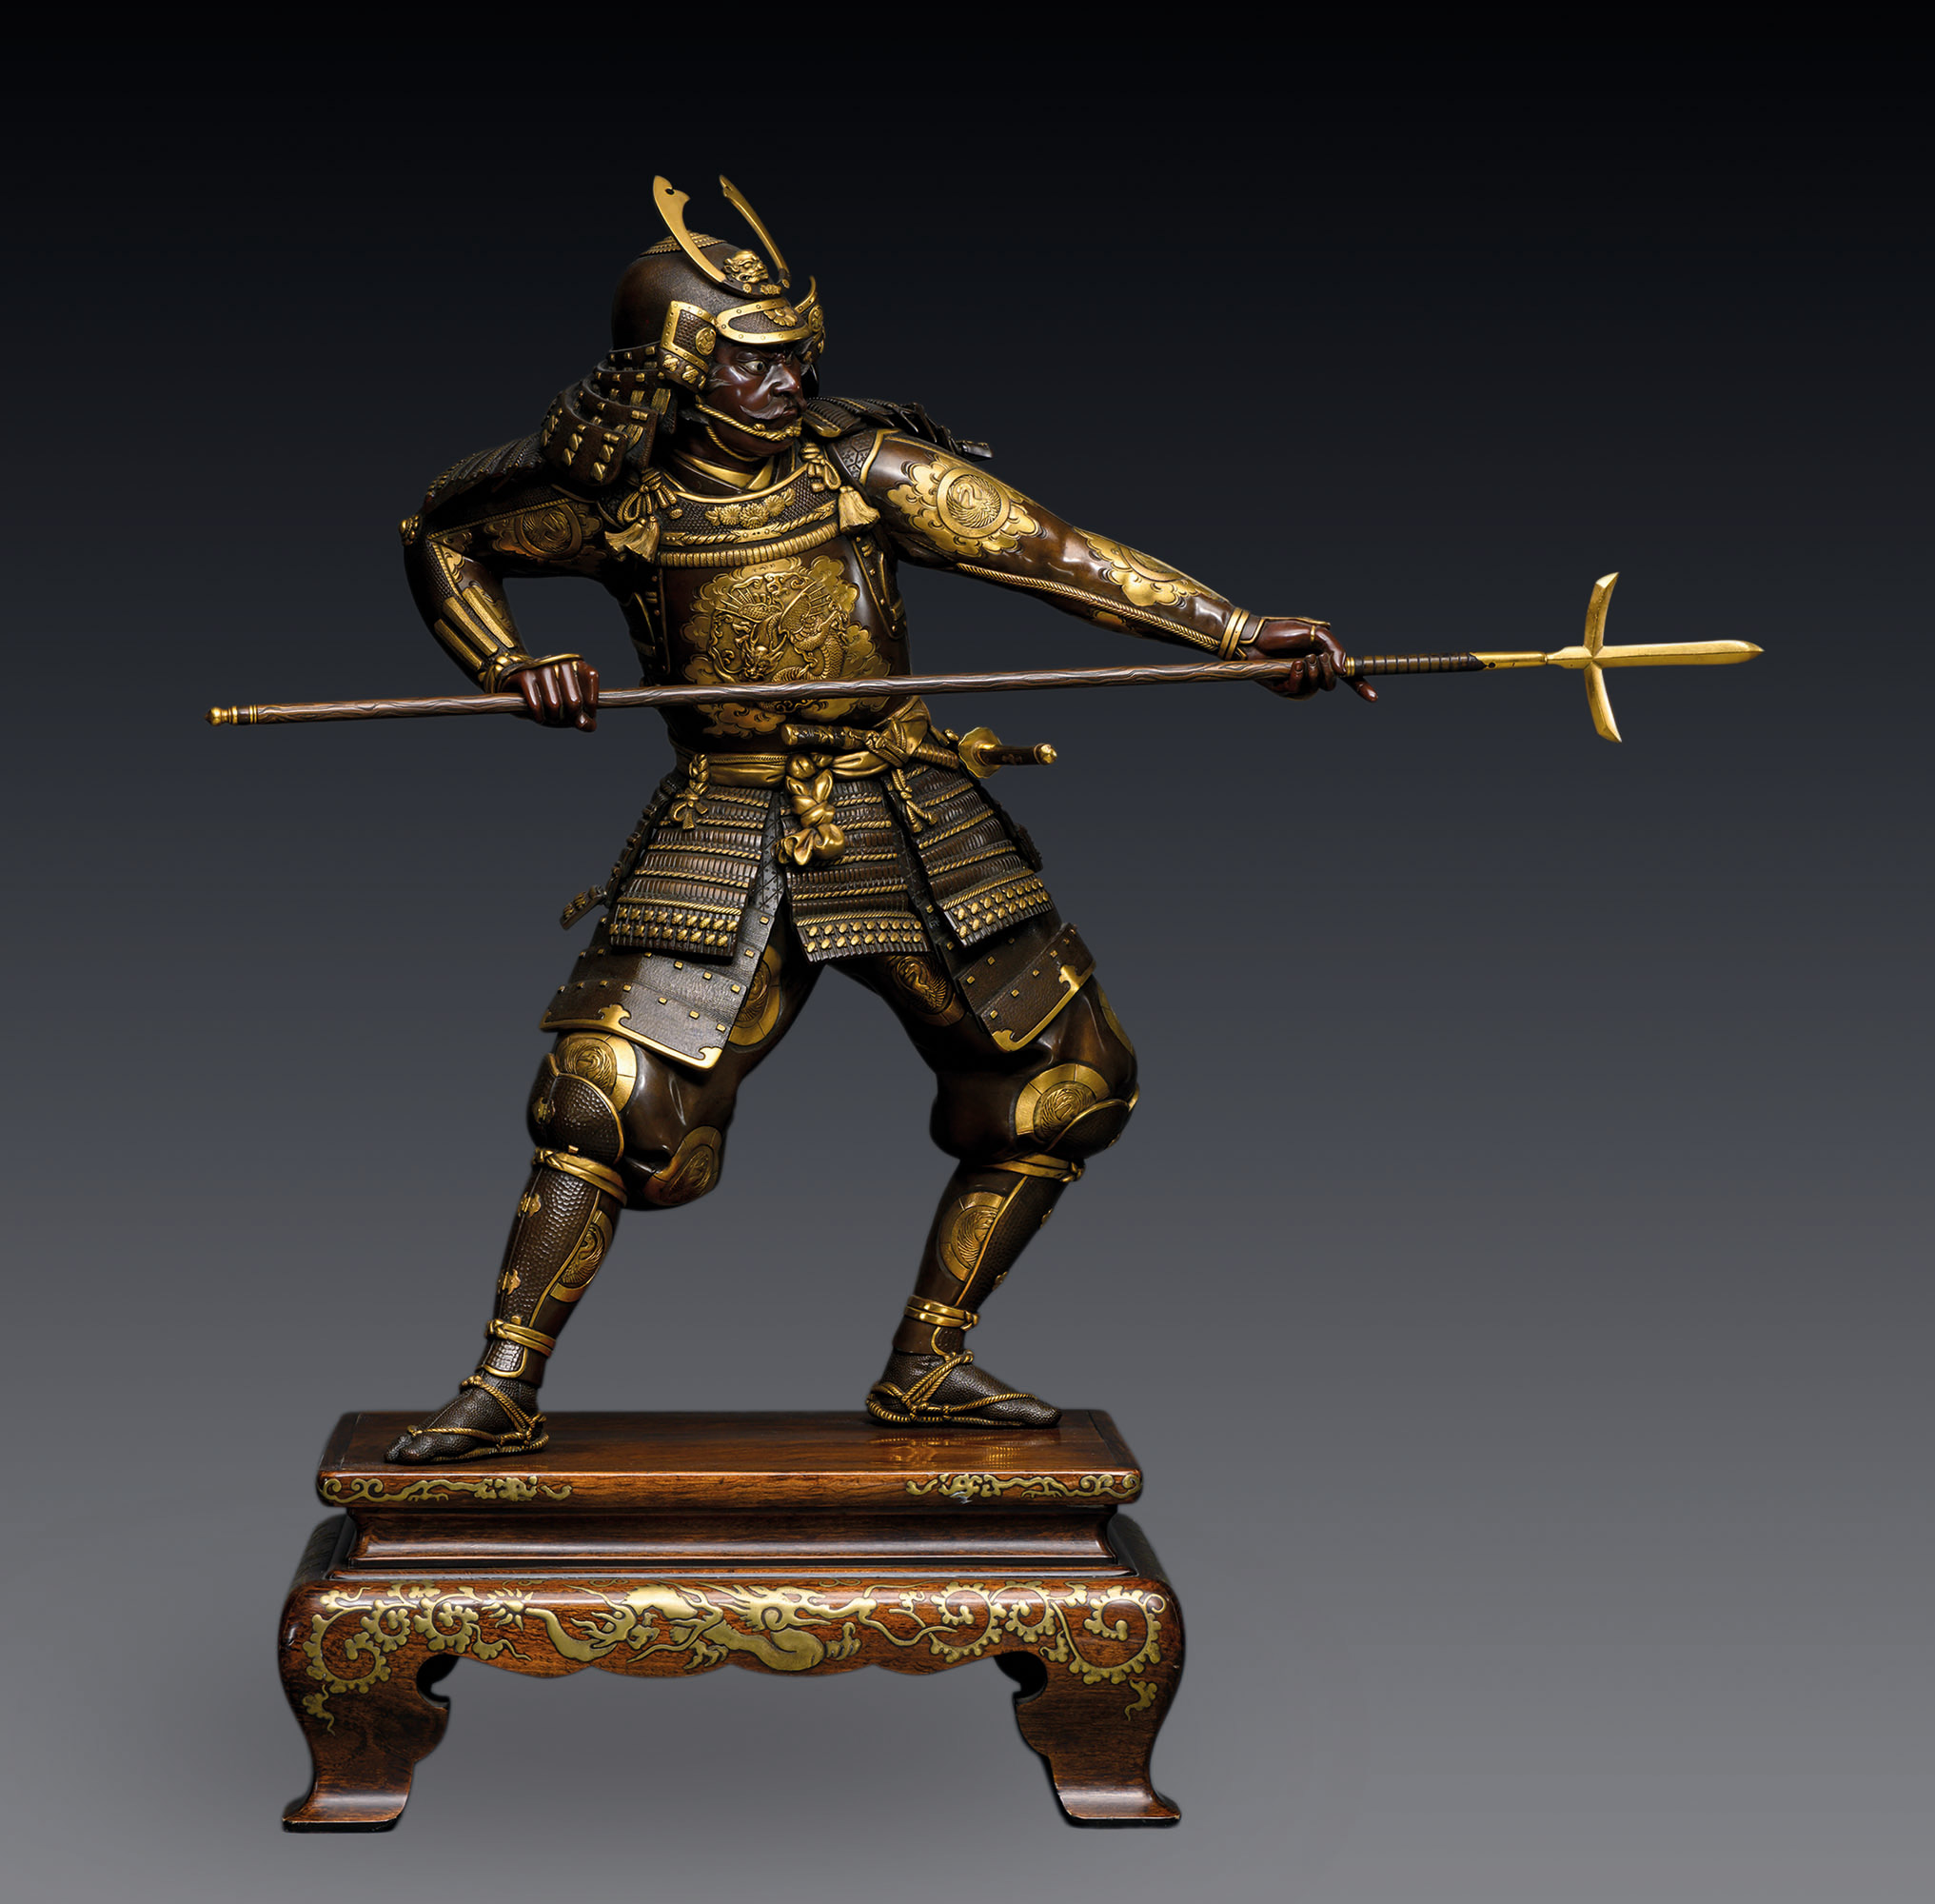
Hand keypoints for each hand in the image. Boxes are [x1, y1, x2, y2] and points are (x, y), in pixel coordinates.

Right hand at [510, 657, 599, 730]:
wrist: (522, 689)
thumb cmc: (552, 698)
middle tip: (564, 718)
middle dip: (570, 716)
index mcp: (577, 664)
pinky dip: (539, 716)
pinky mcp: (525, 675)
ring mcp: (542, 668)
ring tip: (551, 717)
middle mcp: (560, 662)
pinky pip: (536, 703)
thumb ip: (585, 719)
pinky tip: (540, 717)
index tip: (584, 715)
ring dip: (553, 717)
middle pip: (574, 700)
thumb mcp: (571, 709)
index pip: (591, 677)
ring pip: (554, 704)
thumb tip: (586, 725)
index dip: (591, 703)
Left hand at [1250, 618, 1376, 703]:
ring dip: (1313, 673)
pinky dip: (1299, 677)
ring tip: (1301, 659)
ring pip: (1318, 688)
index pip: (1348, 676)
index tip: (1374, 697)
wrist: (1255, 638)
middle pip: (1333, 684)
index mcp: (1325, 659)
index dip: (1362, 687)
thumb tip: (1344, 669)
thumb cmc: (1282, 631)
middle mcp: (1315, 673)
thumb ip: (1334, 647)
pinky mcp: (1286, 689)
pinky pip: (1301, 690)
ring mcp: (1301, 682)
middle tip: (1317, 657)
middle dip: (1328, 671)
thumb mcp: (1314, 632)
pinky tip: (1293, 665)